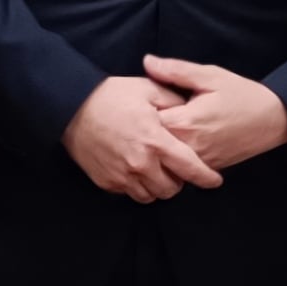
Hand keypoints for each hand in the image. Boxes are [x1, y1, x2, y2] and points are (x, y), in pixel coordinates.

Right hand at [65, 75, 223, 202]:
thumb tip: (191, 110)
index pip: (190, 168)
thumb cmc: (112, 95)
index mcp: (156, 141)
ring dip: (158, 186)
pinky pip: (130, 193)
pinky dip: (138, 186)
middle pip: (171, 189)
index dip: (206, 177)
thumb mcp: (148, 89)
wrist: (71, 108)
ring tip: (158, 171)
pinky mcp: (106, 181)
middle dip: (179, 181)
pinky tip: (138, 171)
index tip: (215, 180)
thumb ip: (175, 101)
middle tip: (178, 169)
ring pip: (151, 196)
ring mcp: (121, 175)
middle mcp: (140, 163)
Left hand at [146, 55, 286, 171]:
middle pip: (150, 146)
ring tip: (153, 134)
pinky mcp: (206, 168)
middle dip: (143, 133)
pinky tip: (173, 143)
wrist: (275, 118)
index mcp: (185, 121)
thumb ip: (175, 71)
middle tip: (140, 120)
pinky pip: (180, 168)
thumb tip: (146, 62)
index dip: (137, 114)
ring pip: (164, 161)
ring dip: (157, 148)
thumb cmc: (243, 94)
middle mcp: (189, 147)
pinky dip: (172, 157)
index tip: (136, 104)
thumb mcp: (210, 76)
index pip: (145, 123)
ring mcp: (198, 161)